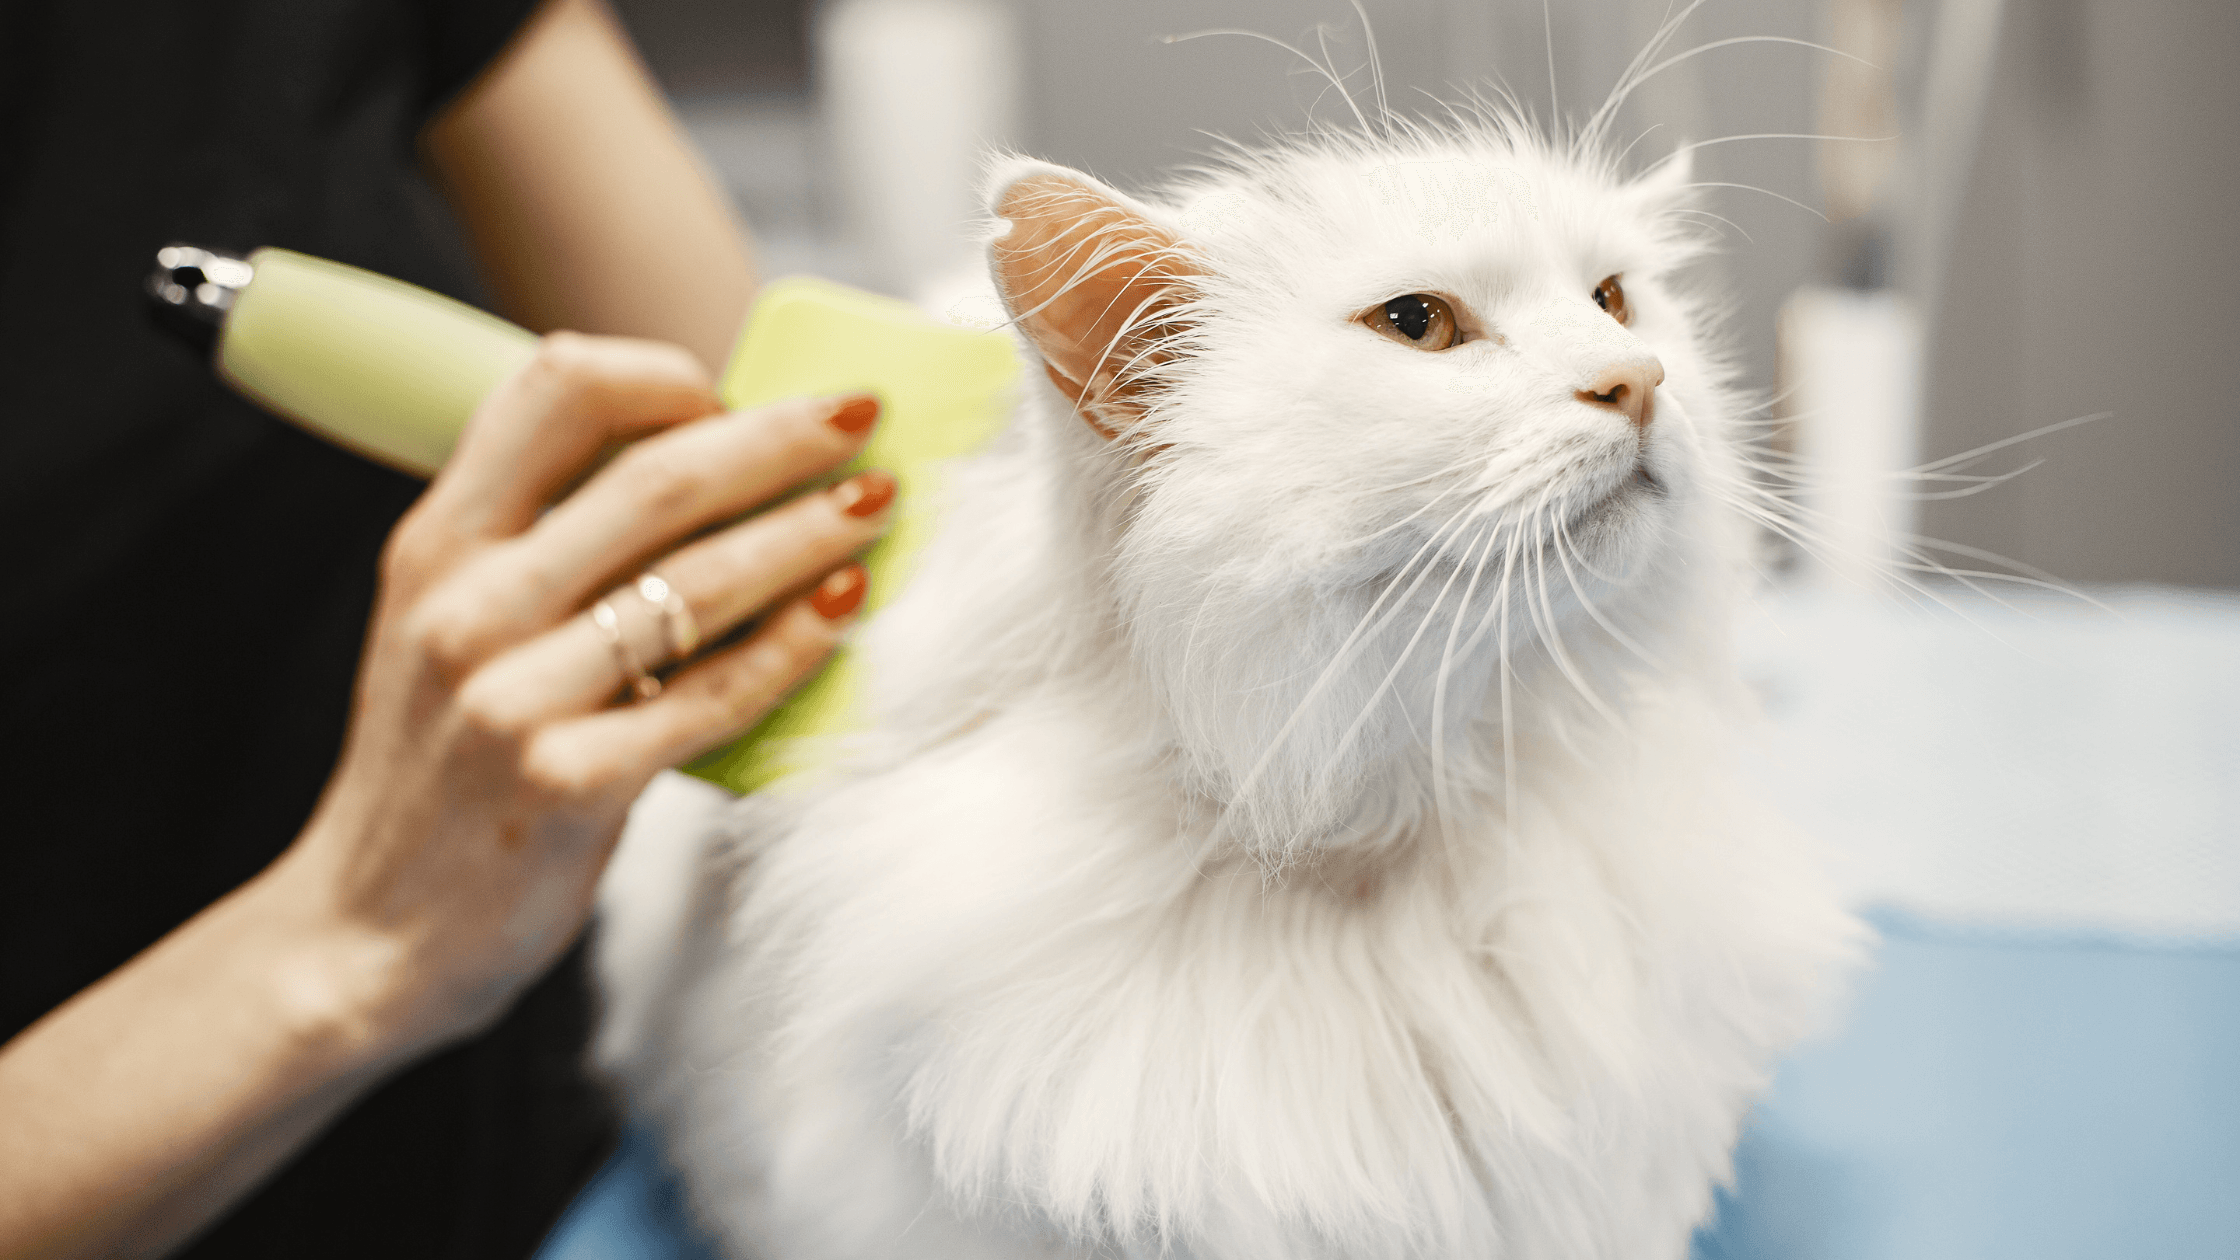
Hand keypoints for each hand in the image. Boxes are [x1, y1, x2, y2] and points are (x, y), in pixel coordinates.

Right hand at [261, 332, 890, 1061]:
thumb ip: (542, 547)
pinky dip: (796, 642)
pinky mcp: (568, 784)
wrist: (365, 935)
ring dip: (808, 531)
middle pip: (655, 478)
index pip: (554, 392)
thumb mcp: (447, 628)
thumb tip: (708, 466)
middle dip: (780, 439)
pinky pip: (714, 693)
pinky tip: (848, 606)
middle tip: (864, 420)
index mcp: (438, 544)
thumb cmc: (441, 768)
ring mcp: (513, 697)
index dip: (665, 377)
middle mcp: (468, 606)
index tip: (738, 394)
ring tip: (880, 504)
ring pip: (698, 582)